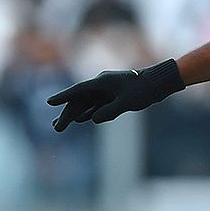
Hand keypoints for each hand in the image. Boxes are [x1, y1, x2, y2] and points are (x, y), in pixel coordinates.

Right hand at [47, 59, 184, 130]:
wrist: (160, 82)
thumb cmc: (144, 90)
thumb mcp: (127, 102)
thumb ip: (109, 111)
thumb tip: (93, 119)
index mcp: (102, 82)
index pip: (78, 91)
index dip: (63, 97)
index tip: (50, 102)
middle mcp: (102, 85)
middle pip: (80, 100)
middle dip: (67, 114)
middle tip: (56, 128)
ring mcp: (108, 90)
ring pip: (87, 104)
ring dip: (75, 114)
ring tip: (60, 125)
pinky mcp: (114, 96)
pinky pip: (97, 105)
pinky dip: (88, 112)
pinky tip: (80, 119)